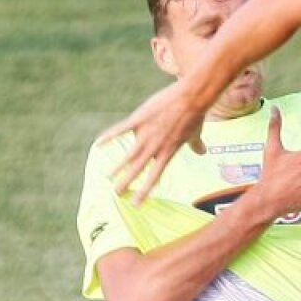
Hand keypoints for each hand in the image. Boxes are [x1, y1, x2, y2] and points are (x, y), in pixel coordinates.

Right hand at [100, 82, 205, 201]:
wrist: (191, 97)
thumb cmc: (195, 115)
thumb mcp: (195, 134)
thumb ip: (195, 145)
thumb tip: (202, 152)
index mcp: (168, 152)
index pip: (155, 176)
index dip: (145, 190)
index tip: (137, 203)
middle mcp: (156, 146)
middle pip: (138, 169)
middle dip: (126, 182)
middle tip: (117, 193)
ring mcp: (147, 133)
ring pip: (129, 154)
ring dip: (118, 166)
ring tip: (107, 176)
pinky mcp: (140, 118)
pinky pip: (121, 129)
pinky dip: (110, 135)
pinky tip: (98, 142)